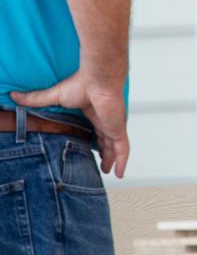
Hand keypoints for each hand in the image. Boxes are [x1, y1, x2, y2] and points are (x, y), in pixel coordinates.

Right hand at [11, 72, 129, 177]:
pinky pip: (122, 149)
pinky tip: (120, 173)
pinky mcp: (118, 130)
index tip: (86, 147)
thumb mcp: (54, 97)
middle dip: (104, 152)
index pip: (93, 129)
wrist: (98, 81)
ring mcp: (112, 126)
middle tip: (100, 163)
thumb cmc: (81, 84)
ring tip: (108, 170)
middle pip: (105, 140)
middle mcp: (104, 120)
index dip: (92, 139)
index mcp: (92, 113)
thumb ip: (36, 100)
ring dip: (112, 159)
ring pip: (114, 147)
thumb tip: (16, 97)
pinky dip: (122, 161)